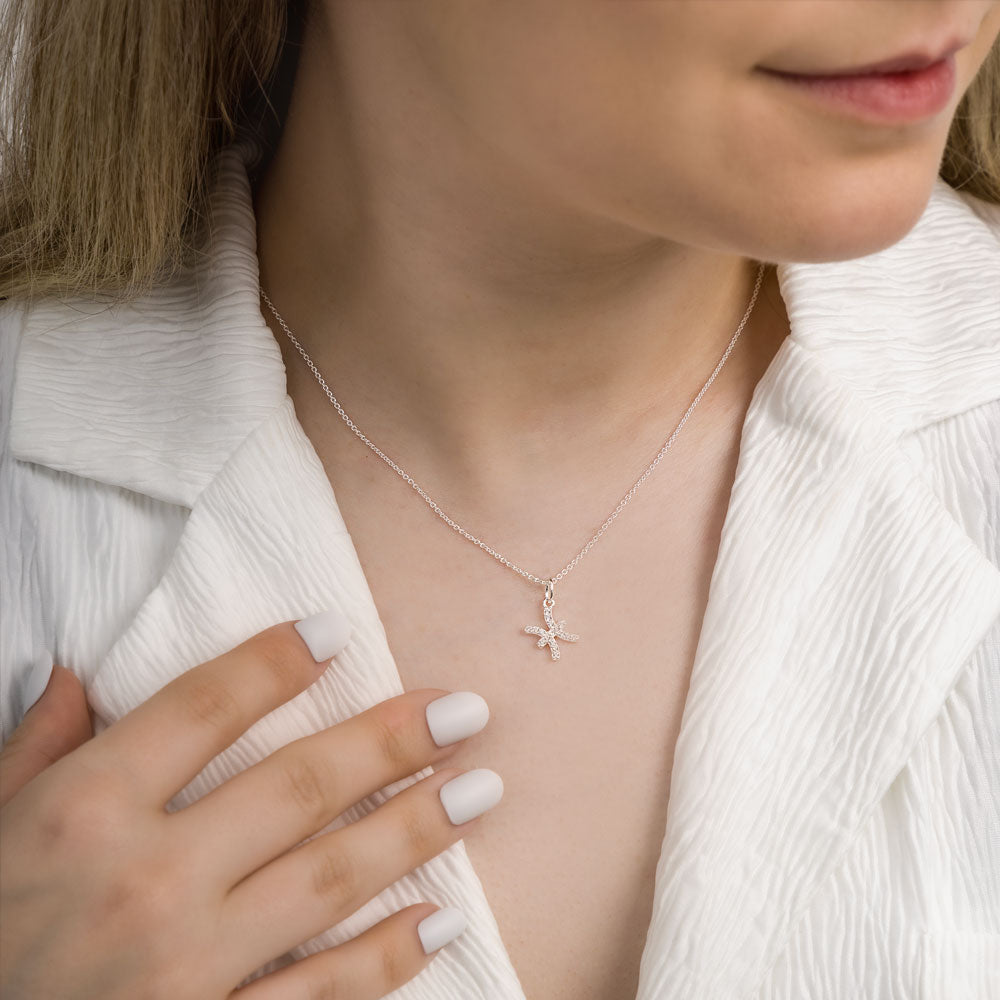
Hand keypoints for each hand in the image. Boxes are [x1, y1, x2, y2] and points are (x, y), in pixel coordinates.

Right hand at [0, 612, 499, 998]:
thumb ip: (35, 748)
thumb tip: (73, 670)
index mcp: (84, 810)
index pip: (203, 706)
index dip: (276, 661)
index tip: (339, 630)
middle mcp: (145, 881)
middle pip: (297, 786)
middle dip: (393, 743)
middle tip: (465, 712)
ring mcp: (184, 969)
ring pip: (329, 881)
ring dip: (415, 830)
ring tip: (481, 790)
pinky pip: (316, 995)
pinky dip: (385, 959)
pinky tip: (440, 920)